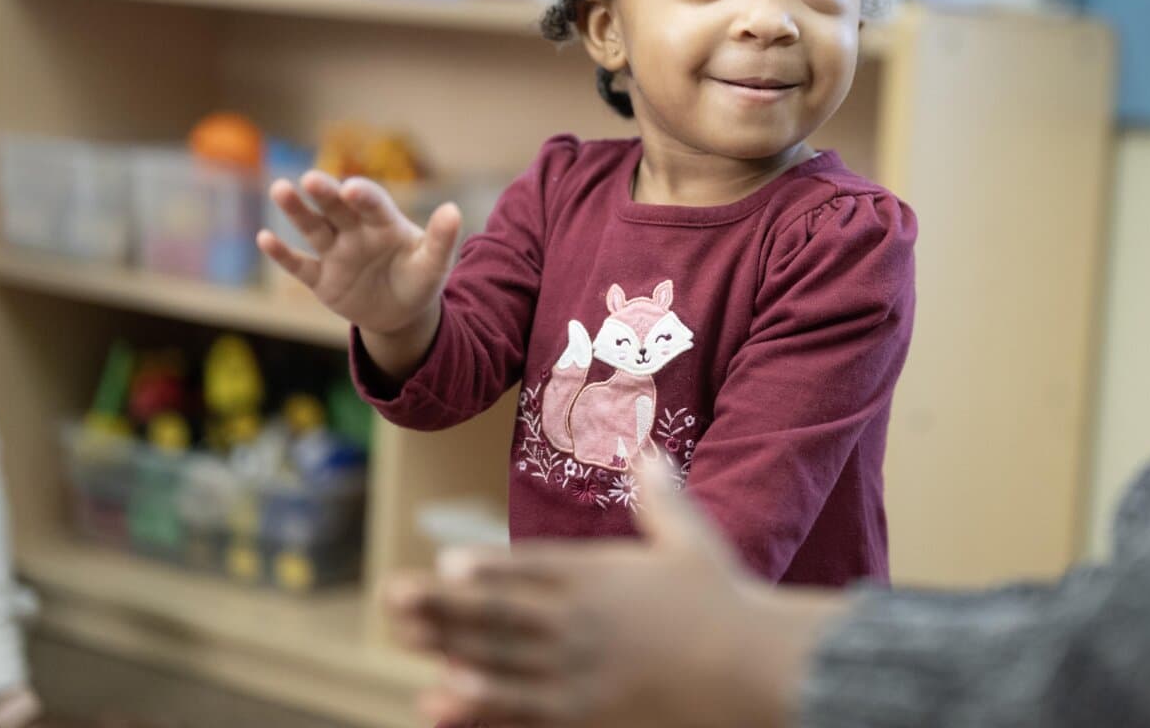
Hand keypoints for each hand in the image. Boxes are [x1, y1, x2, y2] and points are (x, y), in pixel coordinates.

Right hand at [258, 172, 459, 356]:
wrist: (401, 314)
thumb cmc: (419, 280)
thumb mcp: (434, 264)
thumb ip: (442, 239)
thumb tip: (453, 210)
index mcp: (385, 224)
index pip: (373, 204)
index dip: (364, 196)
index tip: (352, 188)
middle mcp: (356, 231)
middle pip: (337, 208)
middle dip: (325, 194)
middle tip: (311, 179)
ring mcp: (335, 253)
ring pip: (313, 228)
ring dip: (297, 211)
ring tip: (280, 189)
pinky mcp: (321, 279)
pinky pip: (300, 265)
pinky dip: (282, 254)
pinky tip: (265, 238)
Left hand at [384, 461, 846, 727]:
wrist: (755, 668)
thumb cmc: (725, 600)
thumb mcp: (691, 537)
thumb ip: (660, 494)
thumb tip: (646, 448)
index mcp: (602, 576)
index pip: (533, 567)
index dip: (488, 567)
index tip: (446, 563)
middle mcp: (581, 621)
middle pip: (498, 612)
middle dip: (442, 605)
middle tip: (394, 598)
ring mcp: (579, 670)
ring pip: (498, 658)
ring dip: (447, 647)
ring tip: (406, 639)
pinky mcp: (585, 712)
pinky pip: (520, 709)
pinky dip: (479, 703)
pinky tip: (442, 699)